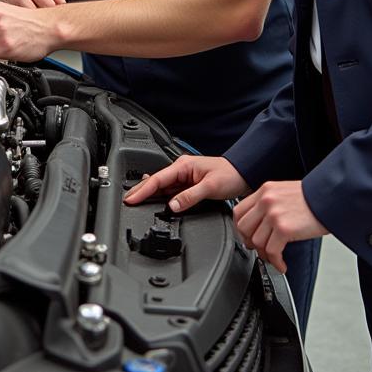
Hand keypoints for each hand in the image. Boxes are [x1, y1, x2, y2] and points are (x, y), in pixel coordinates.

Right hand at [124, 156, 250, 210]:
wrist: (244, 173)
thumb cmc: (230, 175)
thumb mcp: (210, 187)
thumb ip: (190, 196)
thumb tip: (173, 206)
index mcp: (183, 166)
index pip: (158, 179)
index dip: (143, 190)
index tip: (131, 198)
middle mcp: (181, 170)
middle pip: (156, 182)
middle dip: (140, 190)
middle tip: (126, 200)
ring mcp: (184, 177)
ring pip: (162, 187)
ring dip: (149, 194)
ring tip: (135, 201)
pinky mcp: (189, 185)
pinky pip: (170, 191)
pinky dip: (160, 196)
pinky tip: (155, 199)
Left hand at [232, 181, 327, 272]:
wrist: (332, 198)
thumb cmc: (314, 198)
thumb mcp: (285, 193)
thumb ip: (270, 204)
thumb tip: (259, 225)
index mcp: (265, 190)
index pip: (239, 211)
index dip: (241, 229)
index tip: (247, 238)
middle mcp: (266, 200)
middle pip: (244, 228)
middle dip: (250, 244)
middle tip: (261, 250)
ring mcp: (274, 214)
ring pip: (257, 242)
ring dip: (265, 255)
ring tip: (275, 258)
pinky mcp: (284, 228)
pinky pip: (271, 251)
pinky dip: (275, 262)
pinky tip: (282, 264)